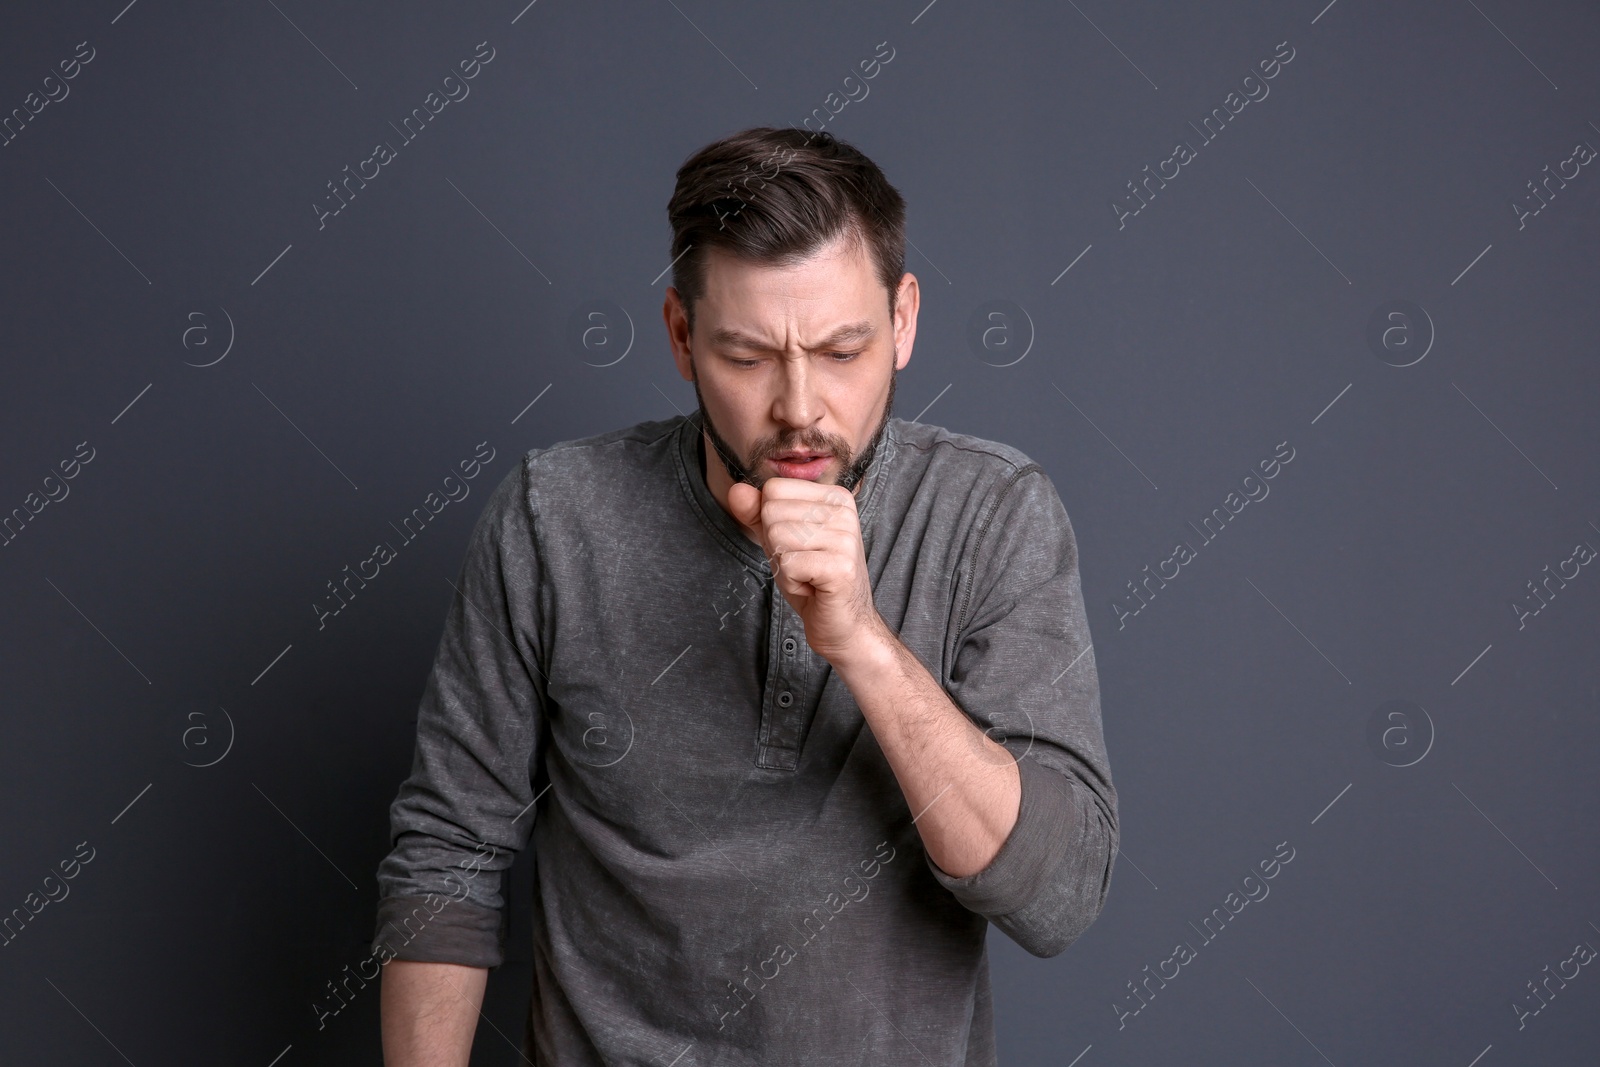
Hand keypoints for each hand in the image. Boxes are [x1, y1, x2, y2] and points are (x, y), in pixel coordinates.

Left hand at [726, 477, 886, 664]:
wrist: (843, 623)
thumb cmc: (812, 579)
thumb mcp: (779, 540)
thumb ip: (757, 513)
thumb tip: (736, 490)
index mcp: (833, 496)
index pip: (773, 489)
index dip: (772, 523)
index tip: (797, 546)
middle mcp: (843, 511)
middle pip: (772, 512)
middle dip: (776, 547)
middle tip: (803, 565)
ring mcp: (845, 537)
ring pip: (777, 537)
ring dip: (784, 566)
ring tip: (808, 575)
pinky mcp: (840, 566)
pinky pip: (788, 564)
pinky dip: (791, 582)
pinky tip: (813, 587)